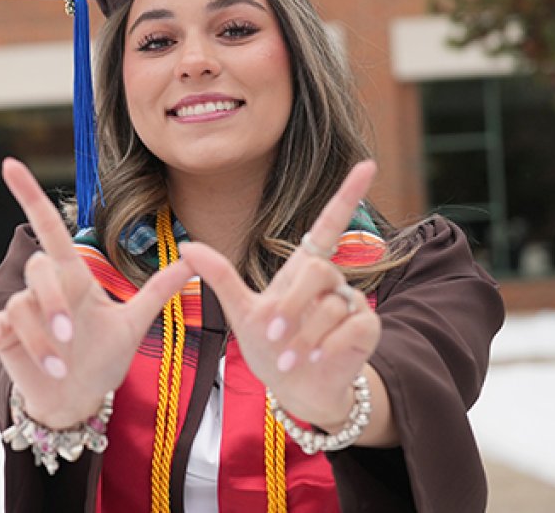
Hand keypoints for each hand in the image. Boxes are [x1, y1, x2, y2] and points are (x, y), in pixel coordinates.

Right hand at [0, 158, 194, 428]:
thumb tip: (194, 257)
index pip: (50, 229)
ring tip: (60, 368)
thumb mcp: (133, 325)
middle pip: (37, 267)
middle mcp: (46, 291)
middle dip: (52, 300)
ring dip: (41, 339)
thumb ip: (158, 290)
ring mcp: (23, 313)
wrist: (77, 399)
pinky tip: (0, 345)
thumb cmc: (102, 359)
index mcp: (73, 279)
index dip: (30, 195)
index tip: (10, 164)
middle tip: (70, 336)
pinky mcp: (5, 336)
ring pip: (21, 304)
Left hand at [178, 161, 379, 431]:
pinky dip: (324, 348)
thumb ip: (220, 277)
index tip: (368, 164)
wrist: (296, 390)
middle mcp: (331, 279)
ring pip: (329, 306)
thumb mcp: (241, 312)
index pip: (330, 222)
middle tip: (272, 335)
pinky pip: (348, 328)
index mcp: (303, 267)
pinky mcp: (367, 327)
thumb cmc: (271, 347)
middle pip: (317, 270)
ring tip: (289, 358)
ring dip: (303, 337)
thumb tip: (186, 245)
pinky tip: (314, 360)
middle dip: (291, 306)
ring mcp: (352, 302)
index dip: (348, 194)